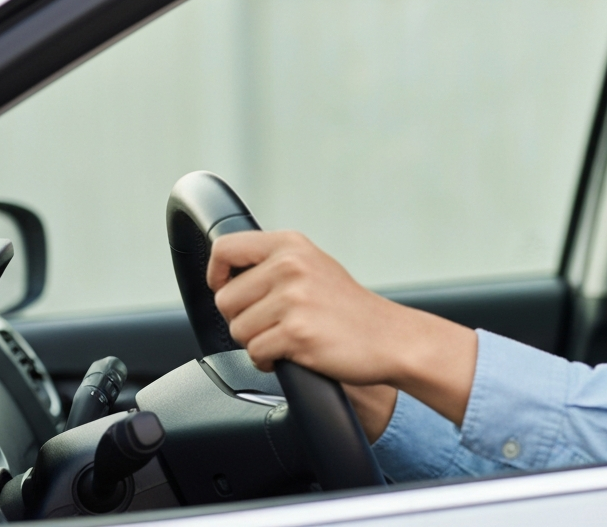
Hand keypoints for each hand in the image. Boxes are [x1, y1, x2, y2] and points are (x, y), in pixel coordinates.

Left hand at [207, 231, 477, 424]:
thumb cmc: (349, 309)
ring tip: (289, 337)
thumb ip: (273, 263)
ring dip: (257, 342)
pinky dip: (268, 361)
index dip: (217, 274)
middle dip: (242, 319)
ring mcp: (294, 299)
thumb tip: (225, 275)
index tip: (227, 289)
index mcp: (291, 245)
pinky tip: (293, 353)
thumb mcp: (314, 266)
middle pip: (225, 299)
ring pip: (238, 330)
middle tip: (274, 323)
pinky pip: (255, 353)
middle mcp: (291, 266)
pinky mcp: (297, 332)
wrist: (390, 338)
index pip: (225, 249)